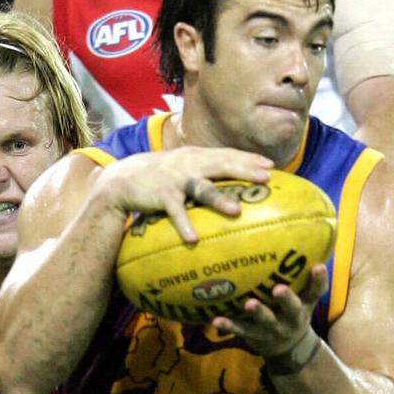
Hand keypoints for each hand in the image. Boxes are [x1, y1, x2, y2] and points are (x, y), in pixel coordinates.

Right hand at [99, 146, 273, 241]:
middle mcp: (189, 164)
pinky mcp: (161, 195)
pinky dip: (184, 224)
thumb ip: (206, 172)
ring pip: (201, 188)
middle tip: (265, 179)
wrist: (122, 180)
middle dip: (244, 170)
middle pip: (221, 165)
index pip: (227, 154)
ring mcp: (176, 179)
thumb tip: (234, 185)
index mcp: (197, 157)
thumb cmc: (161, 177)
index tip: (271, 166)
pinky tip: (193, 238)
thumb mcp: (184, 168)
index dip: (249, 159)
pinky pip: (175, 212)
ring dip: (219, 199)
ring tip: (236, 211)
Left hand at [212, 263, 328, 357]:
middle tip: (278, 289)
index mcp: (305, 303)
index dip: (319, 279)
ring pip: (266, 321)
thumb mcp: (303, 295)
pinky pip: (241, 330)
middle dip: (286, 299)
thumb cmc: (292, 309)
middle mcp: (292, 317)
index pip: (316, 290)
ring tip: (249, 304)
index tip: (318, 266)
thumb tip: (298, 236)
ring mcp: (274, 328)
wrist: (287, 346)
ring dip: (258, 312)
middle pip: (293, 308)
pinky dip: (228, 326)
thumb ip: (301, 273)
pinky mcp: (254, 335)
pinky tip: (216, 320)